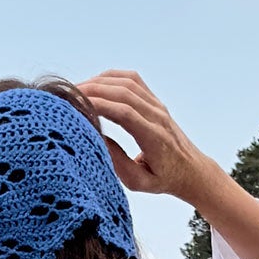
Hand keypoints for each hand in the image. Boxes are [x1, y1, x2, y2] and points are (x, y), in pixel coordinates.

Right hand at [76, 70, 210, 202]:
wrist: (191, 170)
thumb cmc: (163, 179)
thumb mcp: (138, 181)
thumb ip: (117, 162)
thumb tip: (95, 138)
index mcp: (154, 138)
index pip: (124, 113)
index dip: (99, 105)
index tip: (76, 104)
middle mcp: (157, 117)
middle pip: (123, 93)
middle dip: (93, 89)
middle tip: (68, 94)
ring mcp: (158, 106)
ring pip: (127, 82)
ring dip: (99, 81)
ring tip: (77, 88)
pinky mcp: (155, 101)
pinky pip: (133, 80)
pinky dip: (111, 77)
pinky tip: (95, 83)